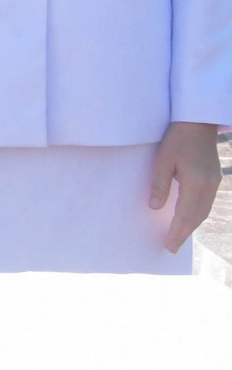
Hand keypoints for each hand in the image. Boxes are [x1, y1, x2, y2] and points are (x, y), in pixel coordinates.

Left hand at [149, 120, 222, 252]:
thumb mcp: (162, 160)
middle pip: (197, 217)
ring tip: (178, 236)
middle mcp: (209, 186)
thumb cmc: (177, 138)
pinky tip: (188, 218)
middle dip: (183, 233)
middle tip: (171, 248)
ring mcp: (214, 182)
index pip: (185, 215)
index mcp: (196, 183)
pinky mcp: (214, 178)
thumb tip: (154, 208)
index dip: (177, 232)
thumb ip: (159, 185)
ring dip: (191, 225)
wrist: (198, 122)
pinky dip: (197, 214)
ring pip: (203, 211)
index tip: (168, 245)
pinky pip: (206, 203)